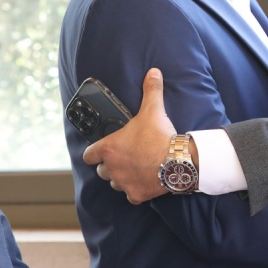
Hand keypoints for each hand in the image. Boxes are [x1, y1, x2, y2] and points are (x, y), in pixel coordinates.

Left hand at [83, 68, 176, 203]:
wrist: (178, 161)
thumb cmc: (160, 136)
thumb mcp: (153, 109)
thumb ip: (151, 90)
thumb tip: (153, 72)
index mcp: (109, 149)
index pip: (89, 154)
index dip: (94, 152)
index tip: (102, 150)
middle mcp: (111, 168)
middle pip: (102, 170)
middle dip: (110, 165)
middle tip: (125, 156)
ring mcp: (123, 183)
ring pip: (115, 183)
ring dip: (121, 177)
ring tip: (135, 168)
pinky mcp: (136, 195)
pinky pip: (130, 195)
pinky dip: (135, 190)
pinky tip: (144, 181)